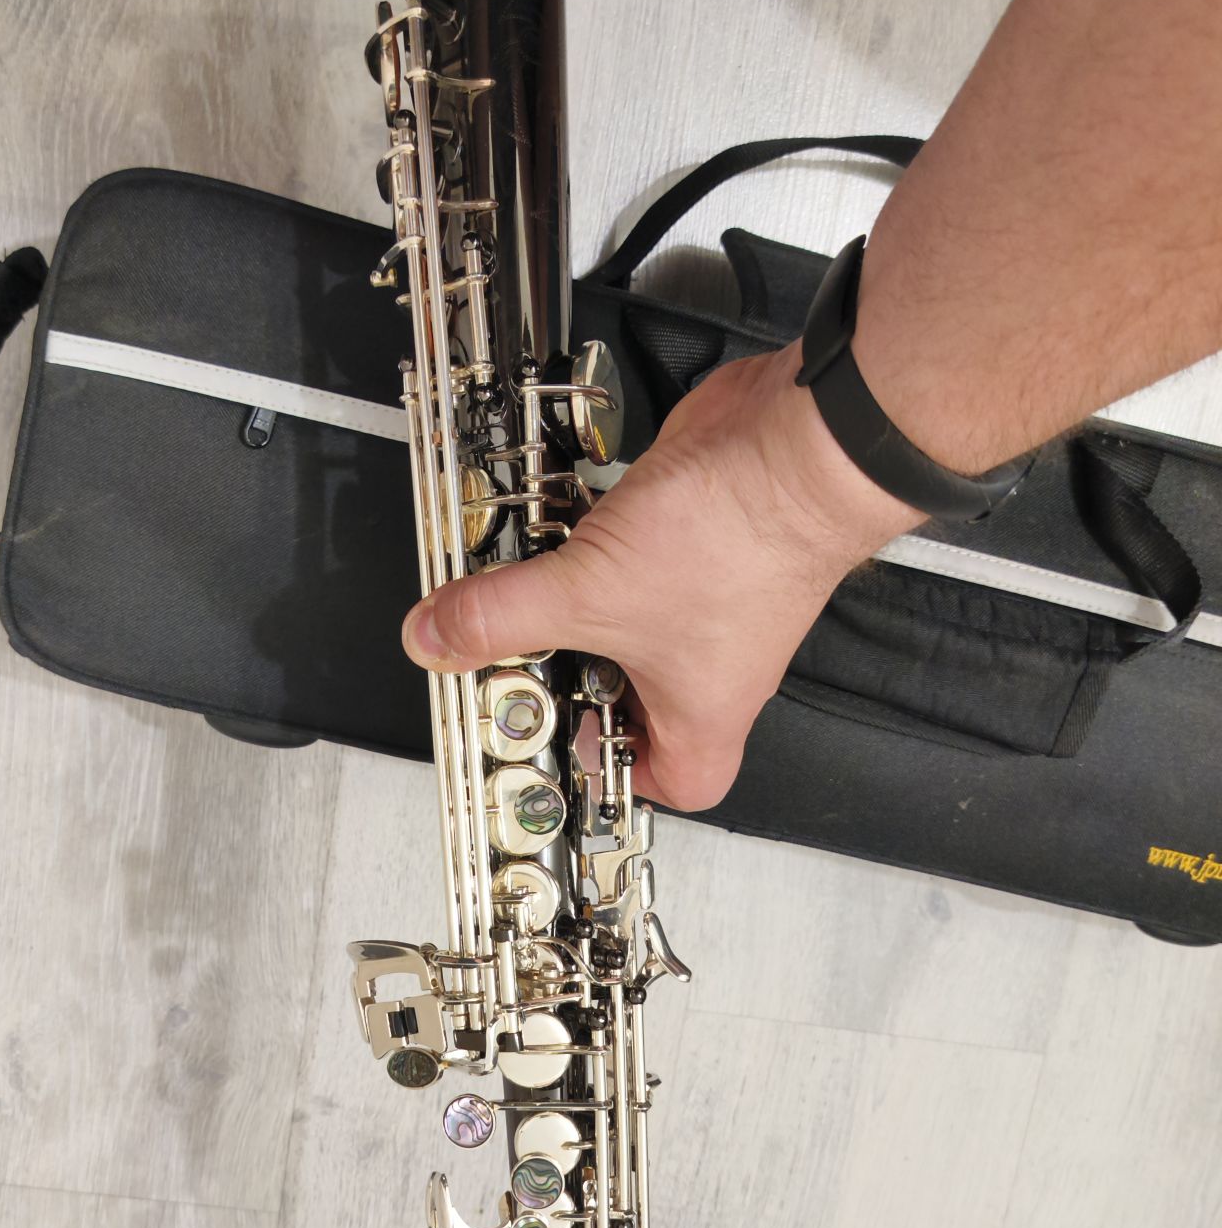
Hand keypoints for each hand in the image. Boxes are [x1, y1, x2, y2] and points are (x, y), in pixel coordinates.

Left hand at [401, 346, 919, 811]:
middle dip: (571, 676)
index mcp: (703, 712)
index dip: (619, 775)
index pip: (676, 784)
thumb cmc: (738, 541)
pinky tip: (549, 527)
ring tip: (518, 594)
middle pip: (635, 696)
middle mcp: (711, 661)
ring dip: (572, 604)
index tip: (561, 745)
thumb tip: (435, 640)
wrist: (792, 442)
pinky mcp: (692, 537)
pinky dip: (588, 543)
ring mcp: (705, 598)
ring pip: (626, 619)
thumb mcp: (589, 596)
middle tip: (514, 663)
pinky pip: (629, 556)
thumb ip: (500, 619)